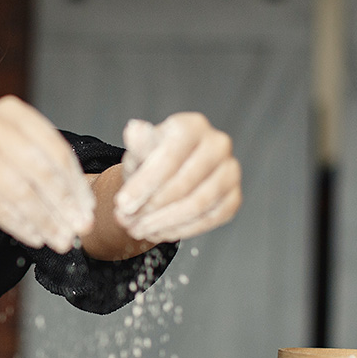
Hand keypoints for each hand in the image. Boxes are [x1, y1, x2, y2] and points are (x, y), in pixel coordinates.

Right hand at [0, 96, 93, 252]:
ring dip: (47, 221)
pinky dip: (21, 226)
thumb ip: (35, 156)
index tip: (89, 208)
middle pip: (42, 172)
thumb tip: (77, 199)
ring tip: (62, 241)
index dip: (76, 183)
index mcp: (11, 111)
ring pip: (23, 193)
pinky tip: (35, 238)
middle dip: (66, 205)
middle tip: (82, 228)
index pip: (56, 149)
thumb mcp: (0, 138)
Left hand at [113, 113, 240, 242]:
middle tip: (127, 220)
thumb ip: (138, 145)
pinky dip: (181, 229)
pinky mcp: (234, 197)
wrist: (169, 174)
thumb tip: (134, 130)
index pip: (170, 158)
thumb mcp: (140, 150)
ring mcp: (230, 171)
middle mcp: (218, 144)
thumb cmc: (153, 158)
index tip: (122, 203)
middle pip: (184, 184)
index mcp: (193, 126)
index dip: (144, 184)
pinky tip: (159, 231)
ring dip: (163, 222)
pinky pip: (210, 219)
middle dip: (151, 207)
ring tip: (138, 229)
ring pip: (198, 204)